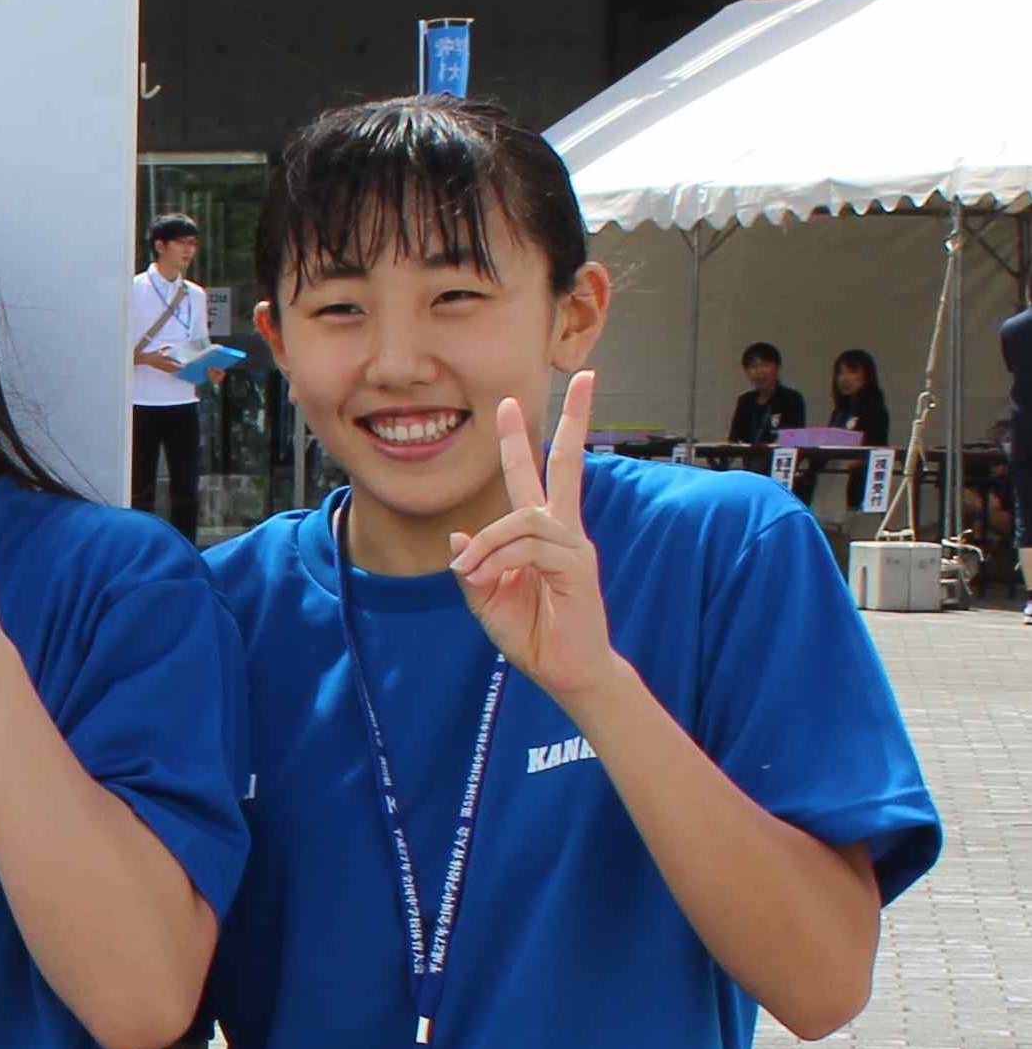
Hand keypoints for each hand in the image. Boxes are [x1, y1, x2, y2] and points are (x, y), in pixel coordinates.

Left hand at [450, 372, 620, 706]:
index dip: (521, 440)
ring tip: (472, 574)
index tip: (510, 404)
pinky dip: (502, 559)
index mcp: (538, 533)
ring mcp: (572, 546)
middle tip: (588, 378)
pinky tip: (487, 578)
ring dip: (489, 544)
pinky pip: (533, 547)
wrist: (564, 670)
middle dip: (575, 420)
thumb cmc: (531, 634)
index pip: (533, 476)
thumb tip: (460, 537)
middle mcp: (560, 531)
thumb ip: (474, 567)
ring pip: (525, 519)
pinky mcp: (578, 567)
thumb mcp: (486, 599)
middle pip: (568, 464)